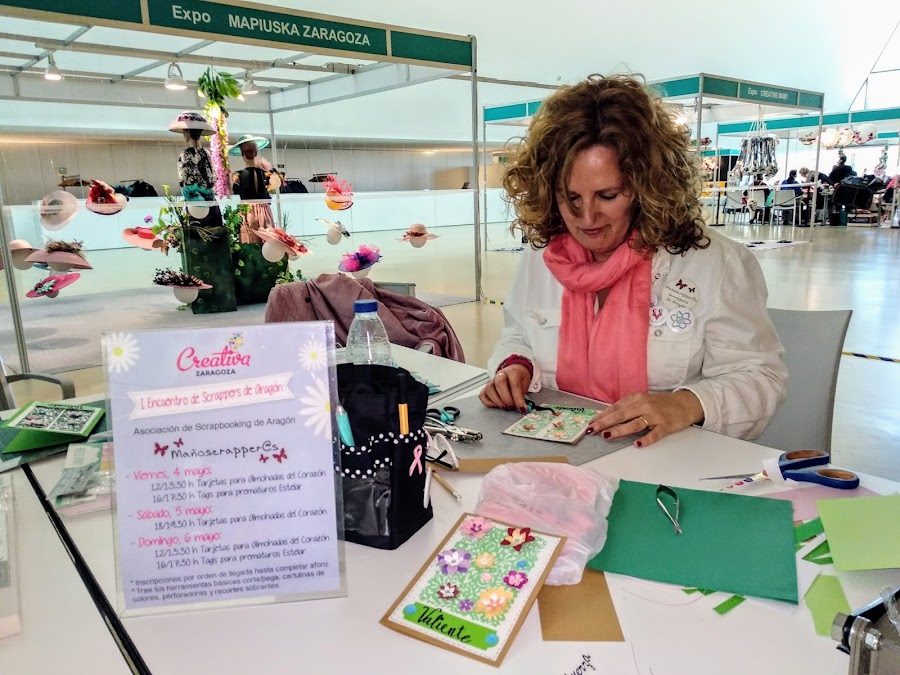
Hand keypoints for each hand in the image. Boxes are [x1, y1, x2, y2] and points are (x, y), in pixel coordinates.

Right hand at [479, 364, 529, 412]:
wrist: (514, 371)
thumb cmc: (519, 378)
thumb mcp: (525, 384)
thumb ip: (522, 394)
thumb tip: (522, 408)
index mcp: (512, 372)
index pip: (514, 384)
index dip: (518, 398)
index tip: (522, 408)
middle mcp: (500, 375)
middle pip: (500, 384)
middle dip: (506, 399)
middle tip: (512, 407)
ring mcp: (492, 381)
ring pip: (489, 389)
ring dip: (497, 401)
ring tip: (505, 408)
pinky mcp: (486, 388)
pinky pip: (482, 395)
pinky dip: (487, 402)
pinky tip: (495, 406)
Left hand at [587, 390, 703, 447]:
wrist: (686, 403)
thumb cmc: (661, 403)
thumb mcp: (643, 400)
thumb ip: (627, 407)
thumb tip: (607, 416)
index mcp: (637, 398)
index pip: (615, 408)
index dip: (602, 415)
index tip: (590, 423)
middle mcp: (644, 405)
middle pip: (621, 415)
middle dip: (605, 423)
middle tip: (592, 430)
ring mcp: (655, 416)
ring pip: (635, 423)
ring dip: (620, 430)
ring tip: (608, 436)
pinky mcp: (666, 426)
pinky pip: (655, 433)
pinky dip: (646, 439)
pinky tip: (637, 444)